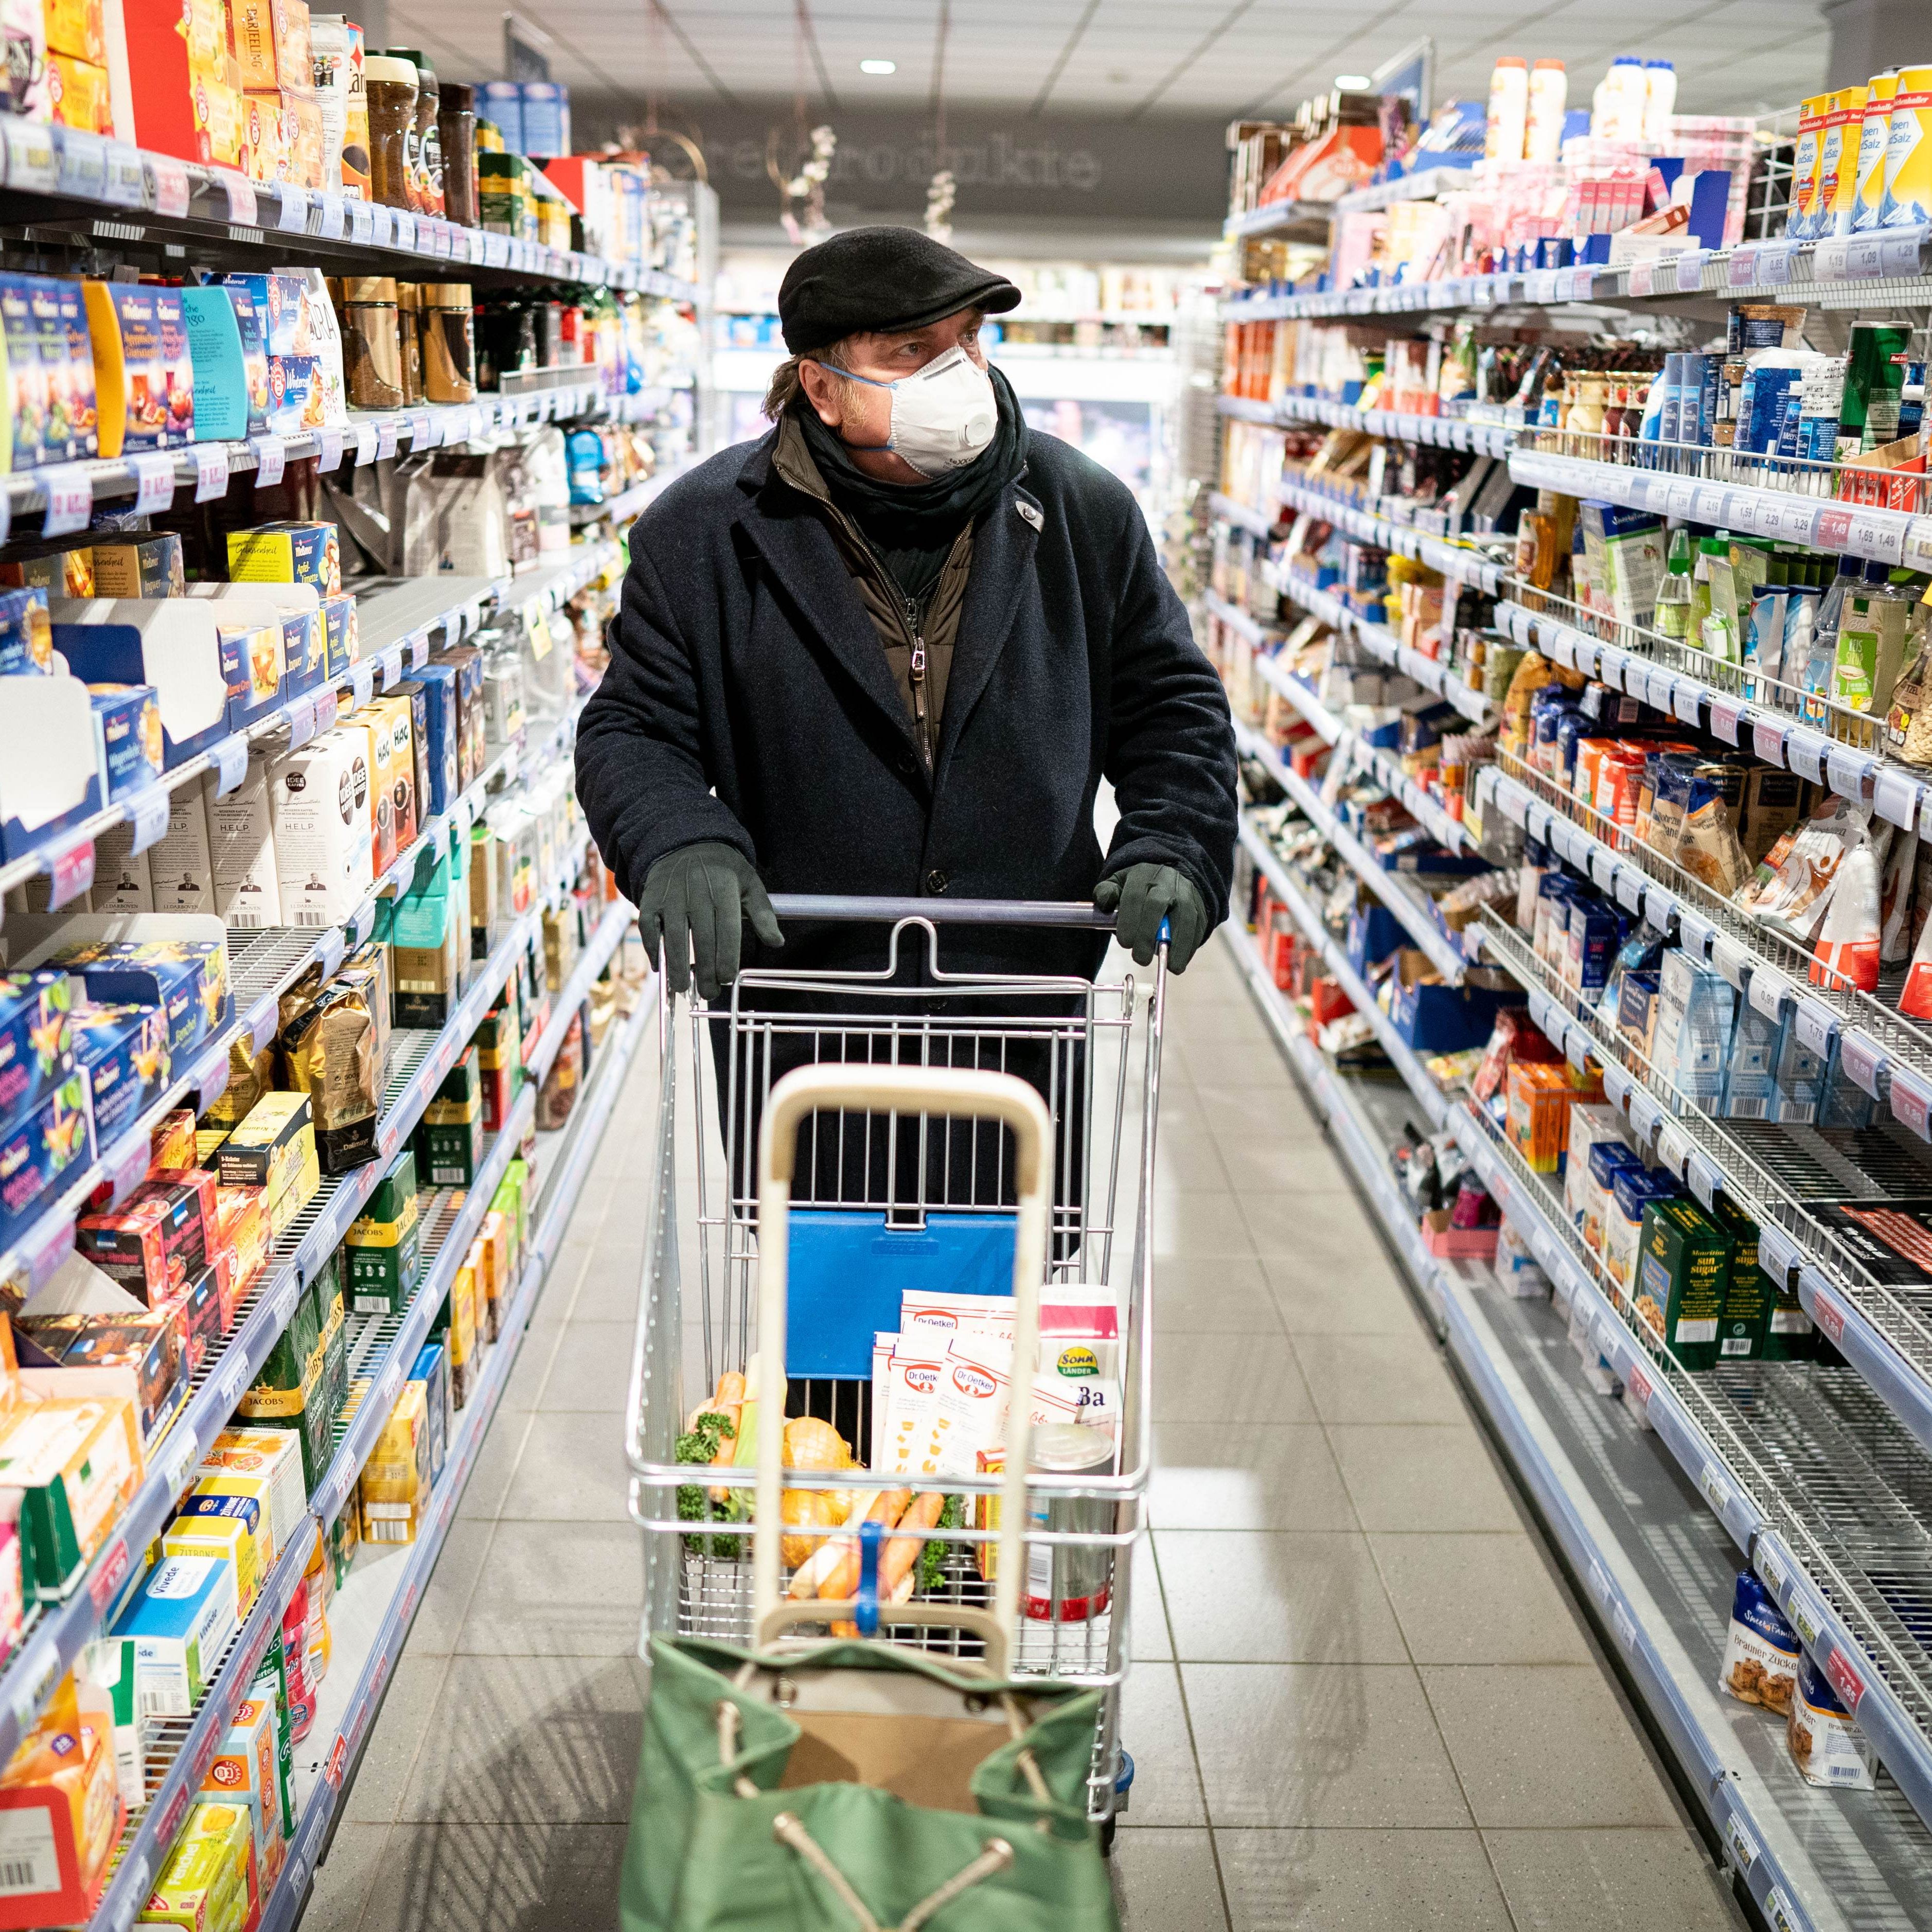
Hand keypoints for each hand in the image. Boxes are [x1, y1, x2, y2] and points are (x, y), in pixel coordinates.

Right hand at [637, 843, 782, 999]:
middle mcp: (696, 892)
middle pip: (702, 939)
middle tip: (709, 993)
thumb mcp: (749, 883)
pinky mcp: (651, 899)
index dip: (727, 957)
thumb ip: (763, 914)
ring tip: (683, 987)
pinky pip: (649, 929)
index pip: (727, 929)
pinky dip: (653, 950)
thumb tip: (777, 942)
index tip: (726, 979)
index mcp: (724, 889)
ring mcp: (671, 896)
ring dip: (677, 966)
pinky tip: (661, 968)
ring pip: (674, 937)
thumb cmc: (722, 870)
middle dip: (705, 970)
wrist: (685, 842)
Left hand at [1094, 864, 1207, 971]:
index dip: (1130, 921)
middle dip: (1148, 934)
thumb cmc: (1141, 887)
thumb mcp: (1119, 883)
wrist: (1172, 876)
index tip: (1125, 943)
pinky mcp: (1200, 909)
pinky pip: (1197, 929)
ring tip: (1169, 966)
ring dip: (1177, 945)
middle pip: (1157, 905)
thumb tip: (1105, 902)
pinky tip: (1179, 962)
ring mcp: (1187, 895)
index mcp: (1142, 876)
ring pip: (1184, 918)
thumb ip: (1107, 893)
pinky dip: (1190, 948)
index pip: (1135, 896)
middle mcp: (1166, 883)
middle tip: (1140, 958)